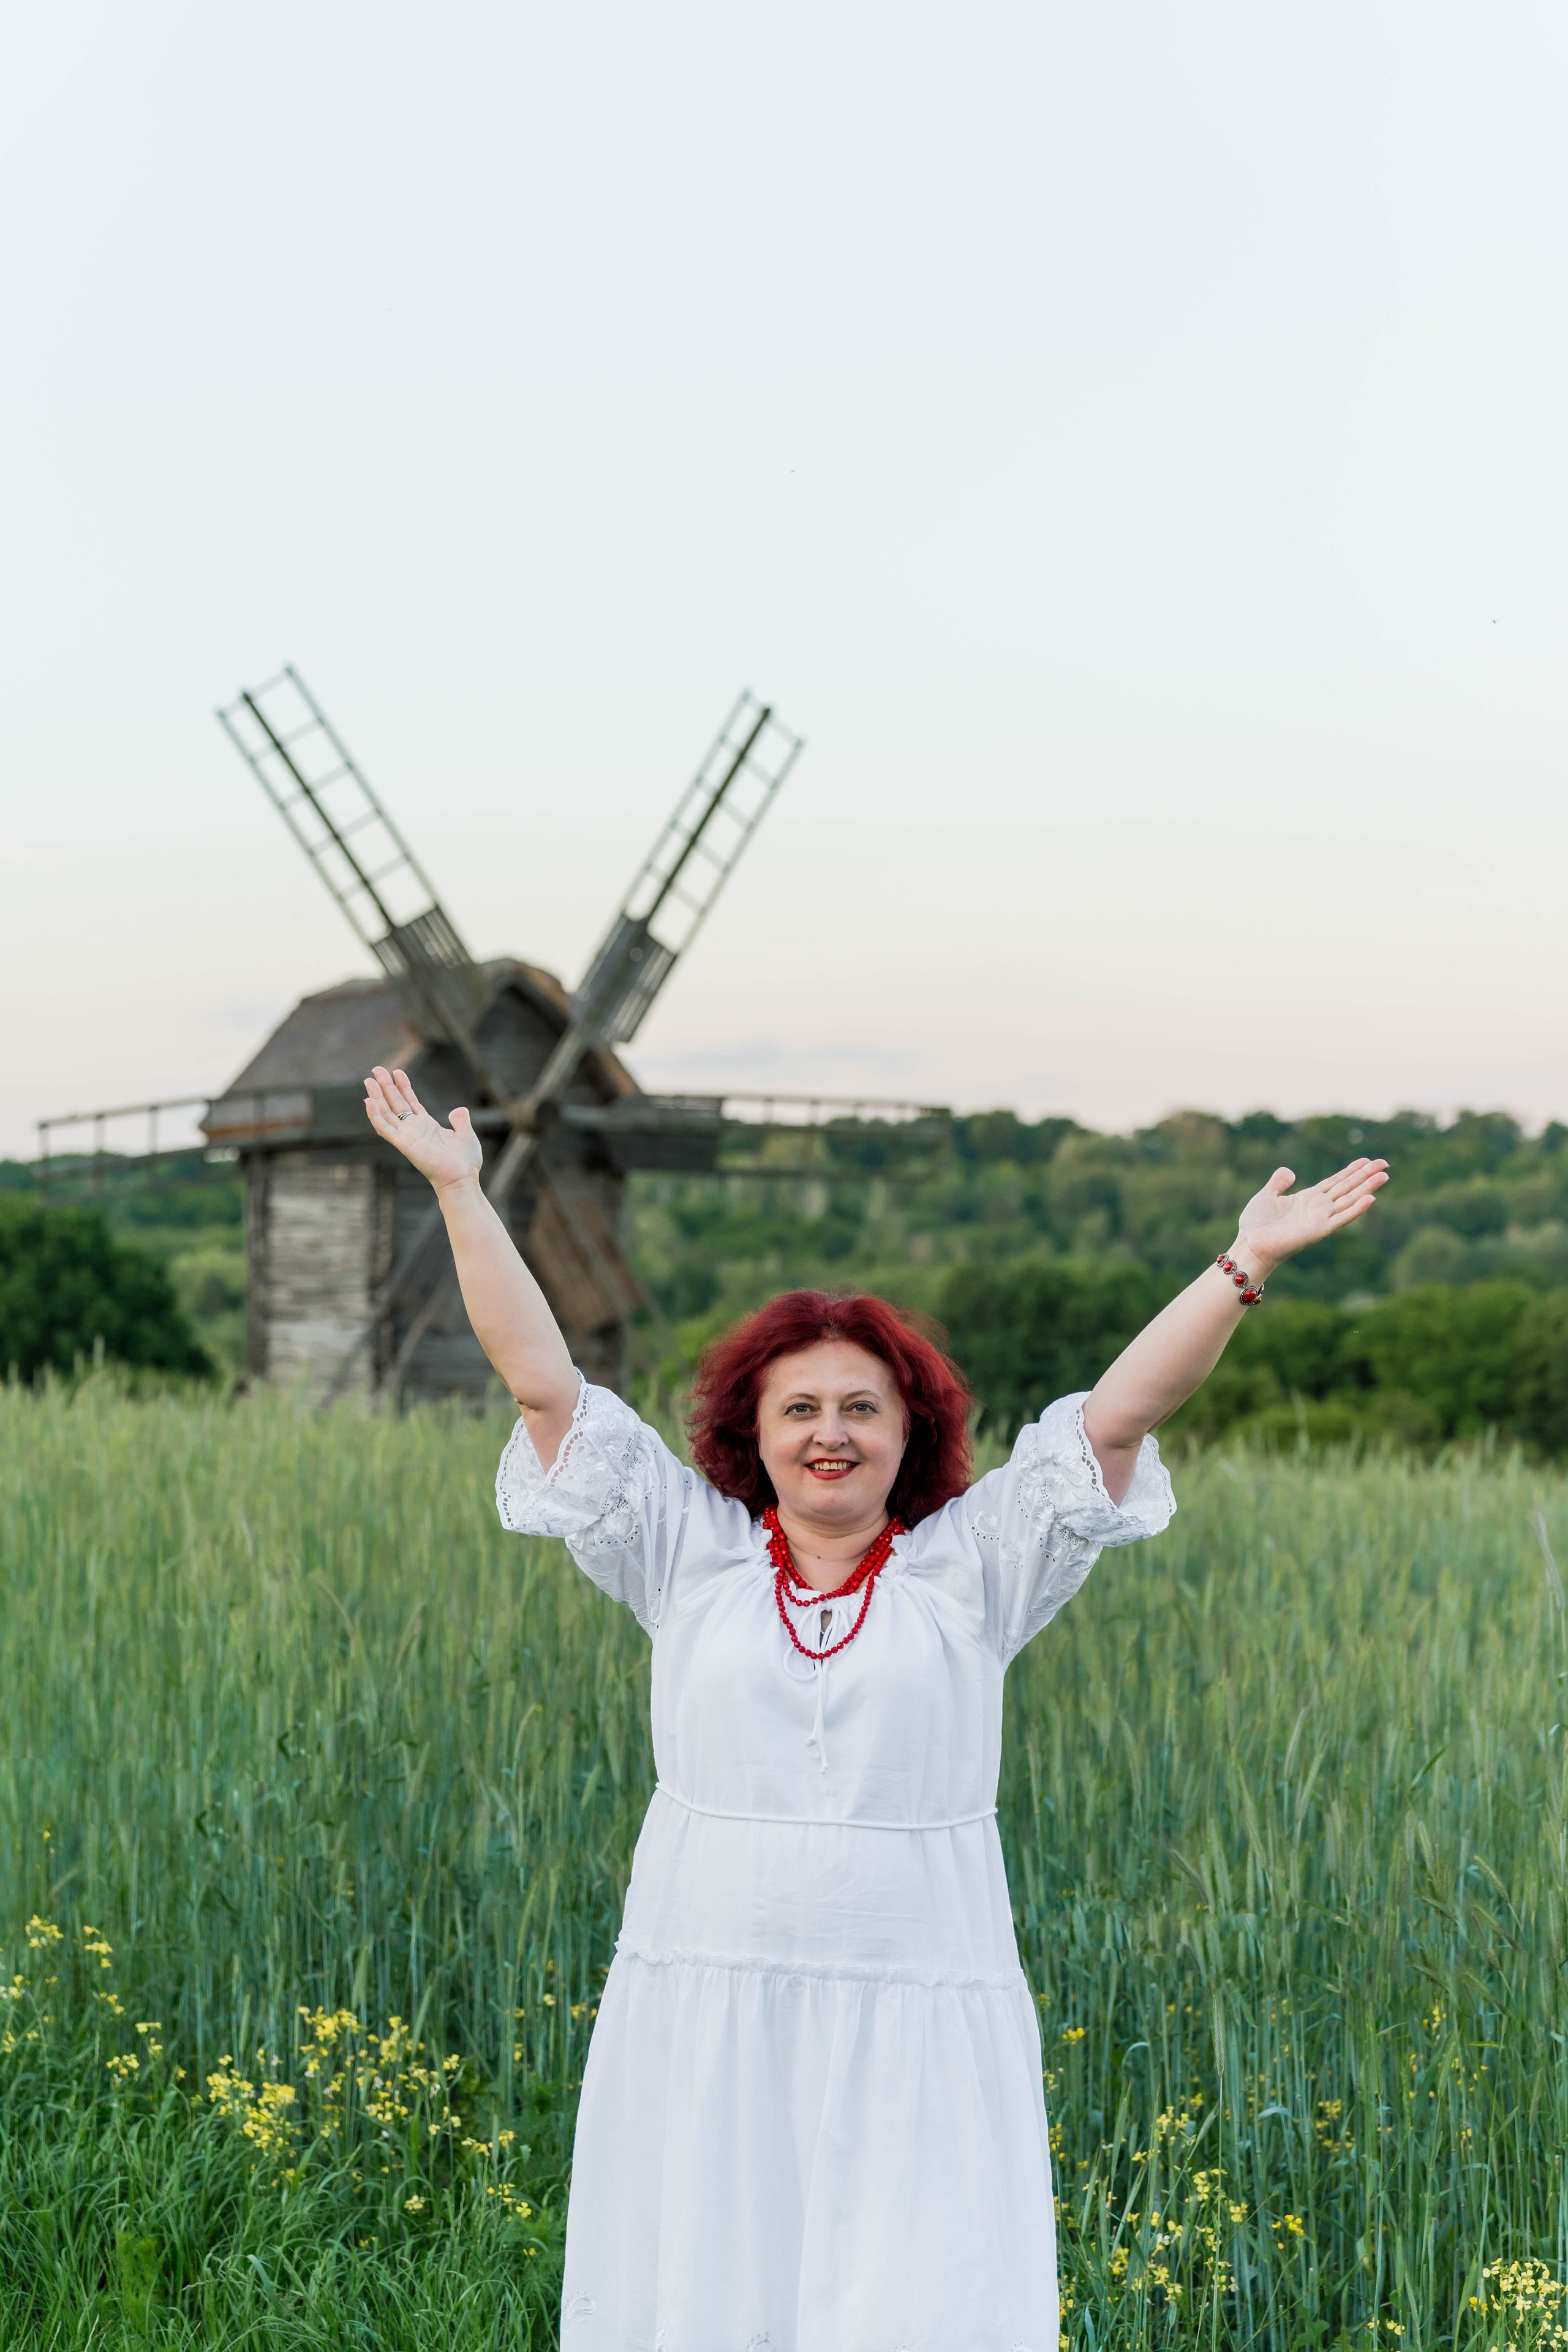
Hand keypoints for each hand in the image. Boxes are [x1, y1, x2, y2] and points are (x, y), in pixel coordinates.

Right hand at [363, 1066, 482, 1194]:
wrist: (462, 1178)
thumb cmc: (464, 1162)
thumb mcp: (465, 1134)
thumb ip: (460, 1121)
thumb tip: (458, 1110)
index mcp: (427, 1126)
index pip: (410, 1102)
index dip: (403, 1086)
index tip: (397, 1071)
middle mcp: (413, 1129)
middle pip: (395, 1103)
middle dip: (385, 1086)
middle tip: (376, 1069)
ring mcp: (406, 1136)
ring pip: (386, 1112)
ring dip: (376, 1096)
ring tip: (368, 1079)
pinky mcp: (403, 1144)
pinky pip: (385, 1127)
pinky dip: (375, 1115)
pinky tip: (368, 1101)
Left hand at [1233, 1156, 1388, 1276]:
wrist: (1249, 1245)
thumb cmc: (1256, 1225)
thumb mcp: (1266, 1195)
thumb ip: (1278, 1182)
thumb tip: (1290, 1172)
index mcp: (1309, 1199)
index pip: (1336, 1181)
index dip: (1352, 1170)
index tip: (1367, 1160)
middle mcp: (1319, 1208)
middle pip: (1348, 1188)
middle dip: (1366, 1175)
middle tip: (1385, 1163)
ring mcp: (1321, 1219)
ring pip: (1350, 1200)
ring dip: (1367, 1188)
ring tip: (1384, 1176)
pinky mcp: (1318, 1231)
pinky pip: (1341, 1219)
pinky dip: (1356, 1210)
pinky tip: (1371, 1199)